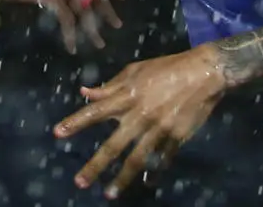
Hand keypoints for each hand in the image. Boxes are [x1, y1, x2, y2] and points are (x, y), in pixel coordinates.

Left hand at [57, 47, 231, 195]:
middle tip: (80, 182)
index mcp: (128, 96)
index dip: (76, 122)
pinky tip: (145, 183)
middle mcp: (140, 116)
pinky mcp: (176, 138)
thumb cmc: (166, 68)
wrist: (204, 73)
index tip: (57, 134)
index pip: (95, 111)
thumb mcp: (136, 70)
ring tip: (109, 194)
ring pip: (137, 160)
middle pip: (114, 145)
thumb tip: (84, 92)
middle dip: (95, 165)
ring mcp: (159, 129)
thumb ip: (110, 86)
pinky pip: (162, 160)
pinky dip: (153, 173)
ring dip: (122, 179)